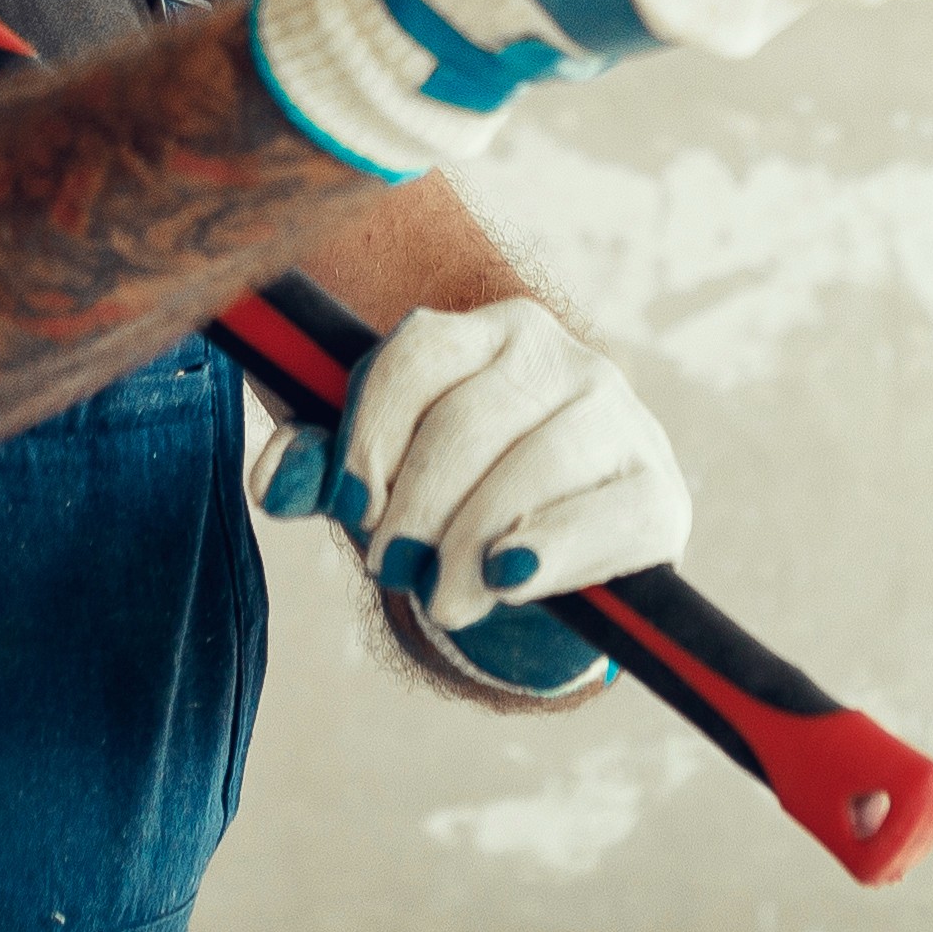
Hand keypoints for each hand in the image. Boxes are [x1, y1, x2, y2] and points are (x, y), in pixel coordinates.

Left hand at [254, 299, 682, 699]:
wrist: (560, 559)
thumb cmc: (455, 501)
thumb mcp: (384, 481)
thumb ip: (323, 471)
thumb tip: (275, 483)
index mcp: (487, 332)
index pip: (417, 355)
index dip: (371, 434)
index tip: (349, 508)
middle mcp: (560, 357)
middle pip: (466, 421)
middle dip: (416, 507)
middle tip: (392, 569)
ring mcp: (618, 418)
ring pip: (531, 466)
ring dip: (470, 542)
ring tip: (444, 598)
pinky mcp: (657, 491)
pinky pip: (601, 515)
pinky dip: (548, 549)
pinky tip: (510, 577)